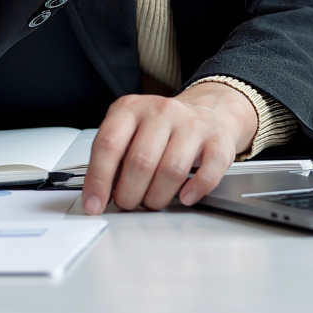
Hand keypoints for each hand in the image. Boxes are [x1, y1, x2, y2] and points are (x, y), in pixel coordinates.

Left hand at [81, 81, 258, 213]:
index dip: (98, 179)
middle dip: (130, 194)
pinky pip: (207, 173)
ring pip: (171, 170)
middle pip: (140, 162)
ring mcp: (191, 124)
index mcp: (131, 108)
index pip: (108, 143)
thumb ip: (112, 157)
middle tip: (129, 202)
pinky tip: (185, 196)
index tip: (94, 204)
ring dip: (158, 198)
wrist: (207, 111)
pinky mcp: (217, 140)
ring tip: (153, 200)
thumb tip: (95, 195)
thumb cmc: (161, 129)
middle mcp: (161, 111)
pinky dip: (194, 190)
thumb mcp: (129, 131)